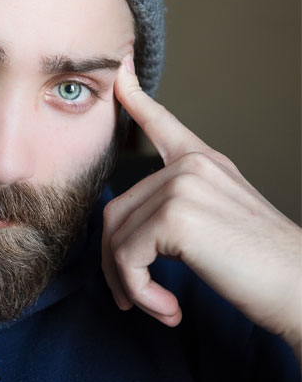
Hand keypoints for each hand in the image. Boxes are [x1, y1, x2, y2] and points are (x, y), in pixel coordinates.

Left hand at [102, 55, 301, 360]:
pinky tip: (165, 309)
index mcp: (203, 162)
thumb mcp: (221, 220)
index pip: (161, 122)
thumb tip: (127, 223)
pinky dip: (138, 289)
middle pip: (117, 209)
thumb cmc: (264, 266)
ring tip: (151, 305)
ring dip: (127, 281)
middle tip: (133, 294)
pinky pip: (128, 256)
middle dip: (116, 259)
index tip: (119, 72)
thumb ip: (178, 206)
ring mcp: (182, 186)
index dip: (133, 97)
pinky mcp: (177, 216)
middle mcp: (191, 166)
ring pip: (117, 236)